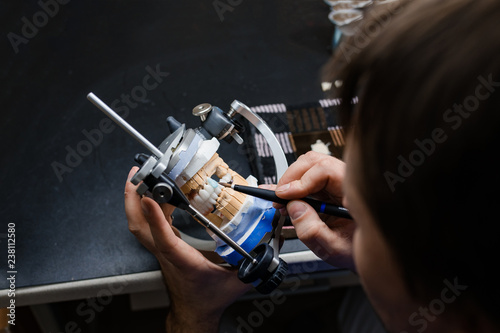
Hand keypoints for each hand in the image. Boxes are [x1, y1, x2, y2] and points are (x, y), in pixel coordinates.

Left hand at [124, 167, 250, 331]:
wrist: (195, 311)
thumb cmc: (208, 298)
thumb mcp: (238, 280)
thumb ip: (255, 262)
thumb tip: (271, 241)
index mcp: (183, 261)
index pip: (165, 239)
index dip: (155, 217)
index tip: (151, 197)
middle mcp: (167, 254)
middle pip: (139, 226)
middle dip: (133, 198)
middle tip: (137, 174)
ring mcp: (161, 250)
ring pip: (139, 224)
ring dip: (135, 200)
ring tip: (139, 178)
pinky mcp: (162, 247)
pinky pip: (146, 225)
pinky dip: (145, 206)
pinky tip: (152, 194)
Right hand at [274, 151, 355, 269]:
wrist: (367, 254)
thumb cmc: (356, 250)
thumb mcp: (333, 249)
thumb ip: (312, 231)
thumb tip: (294, 207)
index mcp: (355, 194)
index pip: (325, 170)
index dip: (301, 180)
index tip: (285, 195)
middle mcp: (347, 183)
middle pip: (315, 162)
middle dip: (292, 177)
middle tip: (279, 196)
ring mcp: (338, 183)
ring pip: (309, 167)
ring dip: (291, 182)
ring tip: (281, 201)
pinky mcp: (329, 188)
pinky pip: (308, 178)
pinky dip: (293, 188)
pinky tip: (284, 200)